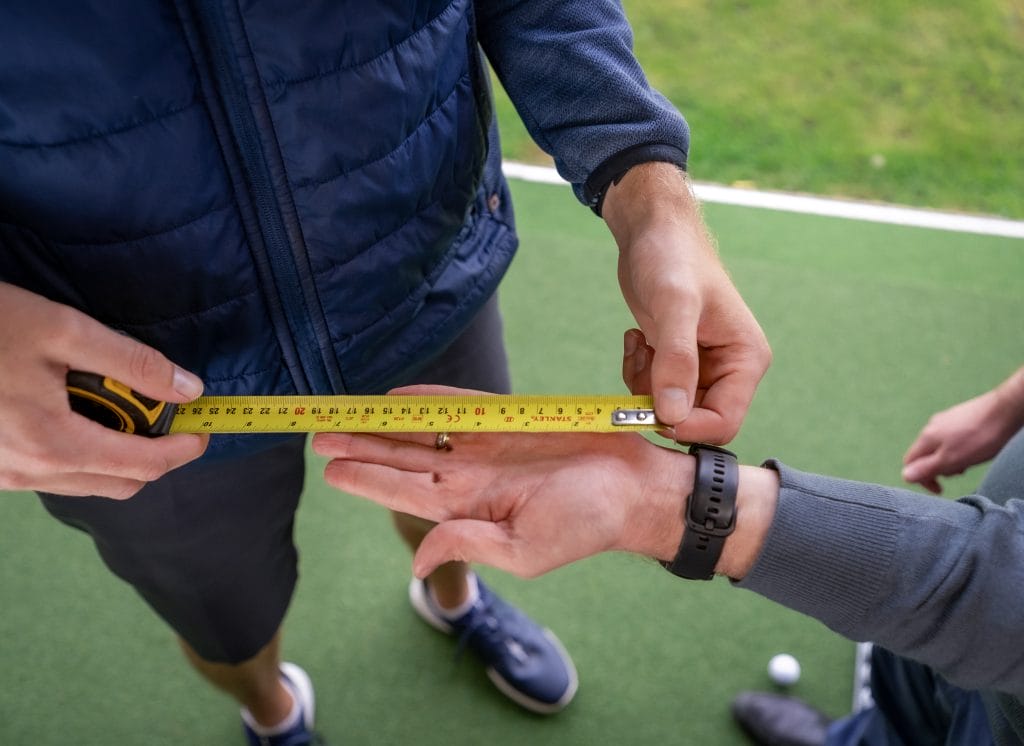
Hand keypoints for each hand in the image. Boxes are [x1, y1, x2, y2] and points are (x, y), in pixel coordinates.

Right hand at [0, 282, 208, 498]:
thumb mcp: (63, 330)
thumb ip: (133, 364)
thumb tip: (190, 390)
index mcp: (55, 443)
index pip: (145, 465)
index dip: (184, 450)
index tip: (204, 427)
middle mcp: (30, 472)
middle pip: (121, 483)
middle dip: (155, 452)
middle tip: (164, 412)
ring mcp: (5, 476)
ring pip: (87, 482)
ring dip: (117, 452)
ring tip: (119, 403)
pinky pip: (53, 474)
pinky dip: (81, 451)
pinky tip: (74, 410)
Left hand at [313, 386, 691, 577]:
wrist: (634, 486)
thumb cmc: (586, 524)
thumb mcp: (525, 550)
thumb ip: (470, 546)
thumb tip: (418, 562)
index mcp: (470, 510)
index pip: (406, 493)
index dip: (367, 480)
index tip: (329, 469)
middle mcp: (471, 476)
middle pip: (404, 458)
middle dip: (362, 447)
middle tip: (318, 434)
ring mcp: (487, 446)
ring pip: (424, 430)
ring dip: (384, 423)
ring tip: (345, 412)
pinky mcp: (509, 419)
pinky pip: (459, 405)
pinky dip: (428, 397)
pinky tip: (397, 395)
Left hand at [602, 162, 770, 442]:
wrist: (653, 231)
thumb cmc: (672, 257)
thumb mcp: (674, 305)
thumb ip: (677, 360)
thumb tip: (673, 414)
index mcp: (745, 359)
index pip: (724, 422)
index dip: (686, 427)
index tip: (650, 409)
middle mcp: (729, 369)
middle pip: (694, 420)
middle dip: (660, 404)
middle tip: (640, 365)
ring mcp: (702, 367)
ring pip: (670, 409)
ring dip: (643, 385)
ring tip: (639, 344)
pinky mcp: (676, 362)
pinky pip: (654, 391)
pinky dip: (637, 373)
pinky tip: (636, 340)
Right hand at [902, 369, 1023, 493]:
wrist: (1005, 410)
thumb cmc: (979, 438)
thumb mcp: (951, 459)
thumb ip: (927, 468)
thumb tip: (905, 476)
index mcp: (926, 438)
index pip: (909, 462)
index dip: (921, 479)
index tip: (940, 488)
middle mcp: (930, 426)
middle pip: (924, 454)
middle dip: (938, 468)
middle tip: (959, 473)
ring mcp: (945, 419)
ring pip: (939, 446)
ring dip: (950, 459)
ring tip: (969, 461)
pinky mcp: (959, 416)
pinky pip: (951, 437)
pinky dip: (958, 448)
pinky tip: (974, 447)